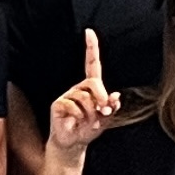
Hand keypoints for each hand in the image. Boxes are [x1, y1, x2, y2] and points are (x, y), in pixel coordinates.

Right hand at [44, 28, 121, 157]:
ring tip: (88, 121)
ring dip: (91, 112)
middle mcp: (78, 88)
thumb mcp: (106, 119)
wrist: (74, 142)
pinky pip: (72, 105)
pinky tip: (76, 122)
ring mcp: (67, 95)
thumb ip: (111, 107)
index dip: (91, 48)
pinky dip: (79, 116)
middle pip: (93, 82)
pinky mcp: (58, 104)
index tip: (89, 32)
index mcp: (91, 87)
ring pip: (84, 97)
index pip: (91, 63)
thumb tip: (115, 96)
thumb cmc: (89, 128)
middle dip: (101, 97)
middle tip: (103, 111)